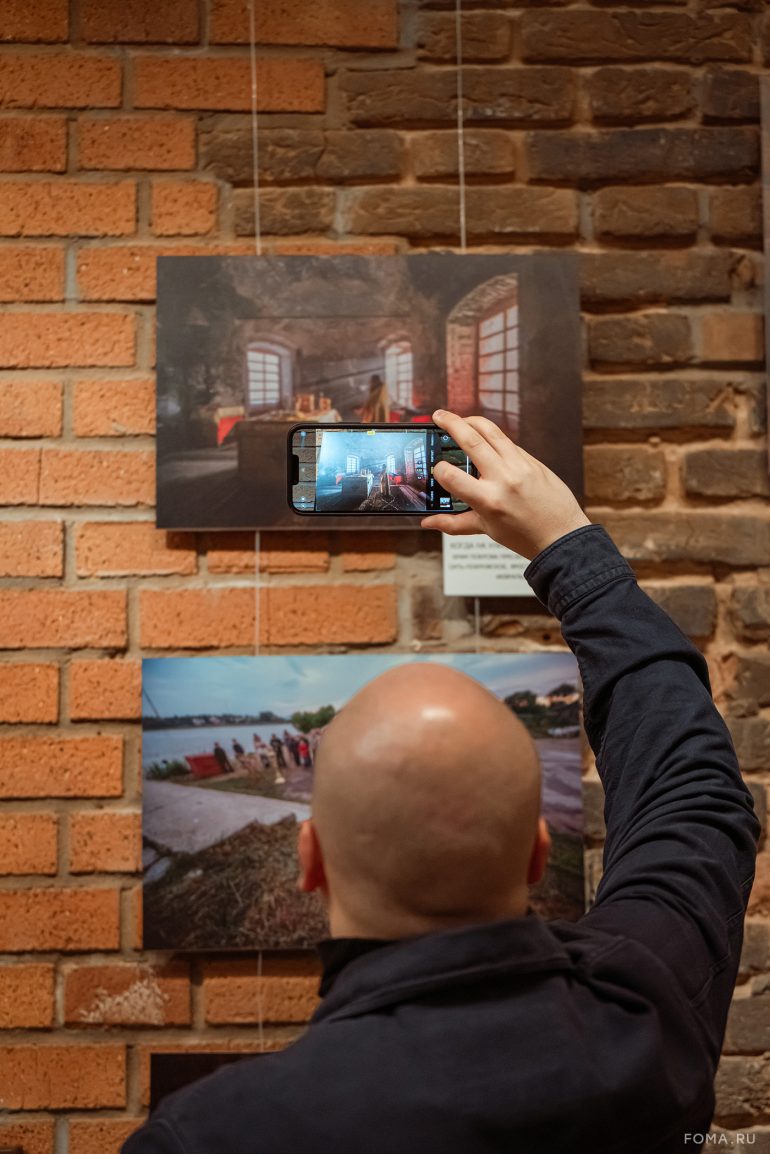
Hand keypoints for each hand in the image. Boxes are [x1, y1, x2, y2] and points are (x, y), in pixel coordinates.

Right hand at [421, 411, 589, 560]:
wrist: (562, 535)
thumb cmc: (524, 536)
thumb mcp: (486, 529)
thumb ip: (453, 523)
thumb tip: (427, 522)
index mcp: (489, 500)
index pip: (451, 475)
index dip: (438, 469)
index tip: (437, 468)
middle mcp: (504, 478)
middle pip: (471, 440)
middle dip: (451, 423)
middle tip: (438, 415)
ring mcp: (520, 466)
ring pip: (491, 431)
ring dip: (472, 420)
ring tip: (459, 419)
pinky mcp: (532, 460)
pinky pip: (507, 442)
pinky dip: (492, 437)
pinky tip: (484, 439)